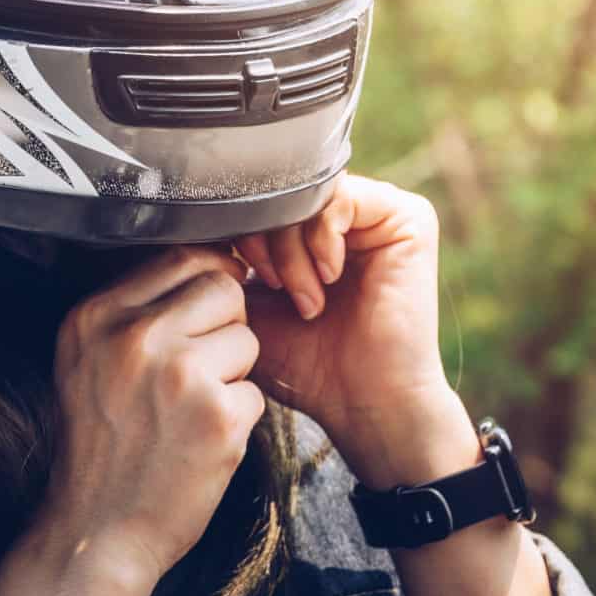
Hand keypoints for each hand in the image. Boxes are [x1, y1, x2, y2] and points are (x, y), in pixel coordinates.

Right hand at [36, 245, 263, 587]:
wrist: (95, 533)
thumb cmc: (101, 447)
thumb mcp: (89, 363)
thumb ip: (135, 312)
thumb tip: (213, 259)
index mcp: (96, 317)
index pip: (182, 257)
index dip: (209, 281)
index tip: (208, 314)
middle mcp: (134, 337)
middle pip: (223, 287)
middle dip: (226, 325)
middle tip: (200, 372)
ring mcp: (178, 375)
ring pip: (247, 339)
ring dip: (233, 377)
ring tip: (191, 414)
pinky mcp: (217, 417)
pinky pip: (257, 394)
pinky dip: (238, 422)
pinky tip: (200, 445)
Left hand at [233, 174, 473, 485]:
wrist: (367, 404)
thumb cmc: (308, 366)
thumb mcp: (249, 306)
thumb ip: (224, 262)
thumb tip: (188, 219)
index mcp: (314, 230)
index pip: (260, 198)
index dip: (237, 231)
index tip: (238, 279)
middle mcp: (350, 215)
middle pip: (283, 191)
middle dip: (264, 239)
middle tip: (273, 289)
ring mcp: (379, 213)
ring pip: (309, 194)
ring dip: (292, 248)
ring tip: (304, 299)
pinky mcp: (408, 218)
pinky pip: (342, 198)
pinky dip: (321, 241)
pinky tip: (327, 281)